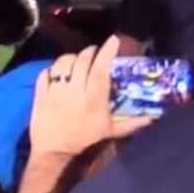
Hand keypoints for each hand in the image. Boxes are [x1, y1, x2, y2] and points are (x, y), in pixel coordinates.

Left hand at [28, 38, 151, 161]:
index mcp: (94, 97)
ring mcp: (55, 91)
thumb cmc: (84, 140)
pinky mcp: (39, 95)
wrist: (54, 152)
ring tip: (76, 61)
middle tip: (94, 53)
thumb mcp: (111, 131)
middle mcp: (75, 90)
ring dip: (70, 58)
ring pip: (62, 63)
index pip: (101, 67)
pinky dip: (51, 69)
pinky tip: (57, 72)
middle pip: (81, 60)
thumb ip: (133, 122)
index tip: (112, 40)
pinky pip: (44, 74)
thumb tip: (153, 117)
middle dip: (89, 52)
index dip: (107, 51)